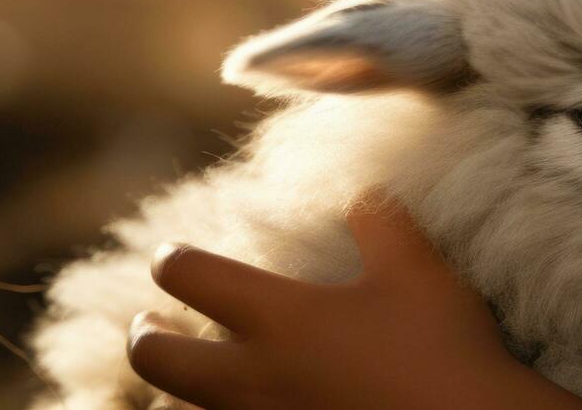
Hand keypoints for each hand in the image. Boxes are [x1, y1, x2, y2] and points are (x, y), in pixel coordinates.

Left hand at [126, 192, 581, 409]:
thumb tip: (360, 193)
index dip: (173, 260)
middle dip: (144, 337)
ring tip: (187, 377)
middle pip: (155, 359)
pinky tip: (240, 407)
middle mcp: (254, 375)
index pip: (190, 276)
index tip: (172, 255)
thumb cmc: (438, 346)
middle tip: (147, 325)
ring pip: (182, 409)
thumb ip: (382, 222)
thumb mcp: (417, 268)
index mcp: (278, 316)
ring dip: (173, 390)